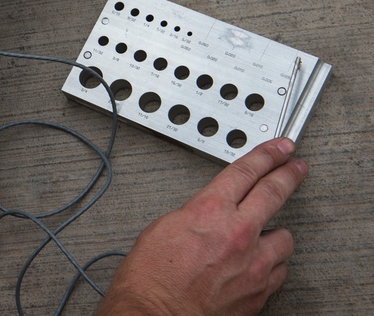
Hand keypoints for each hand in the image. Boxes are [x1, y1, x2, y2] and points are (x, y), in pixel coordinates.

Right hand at [96, 137, 308, 315]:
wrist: (155, 314)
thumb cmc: (151, 276)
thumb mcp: (164, 226)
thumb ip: (196, 214)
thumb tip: (209, 213)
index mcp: (210, 211)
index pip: (247, 172)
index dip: (267, 155)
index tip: (279, 149)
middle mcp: (238, 234)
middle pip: (275, 192)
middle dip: (289, 174)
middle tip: (295, 166)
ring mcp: (253, 264)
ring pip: (284, 237)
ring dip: (274, 232)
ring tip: (264, 232)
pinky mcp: (259, 291)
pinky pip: (278, 270)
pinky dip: (271, 264)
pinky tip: (259, 262)